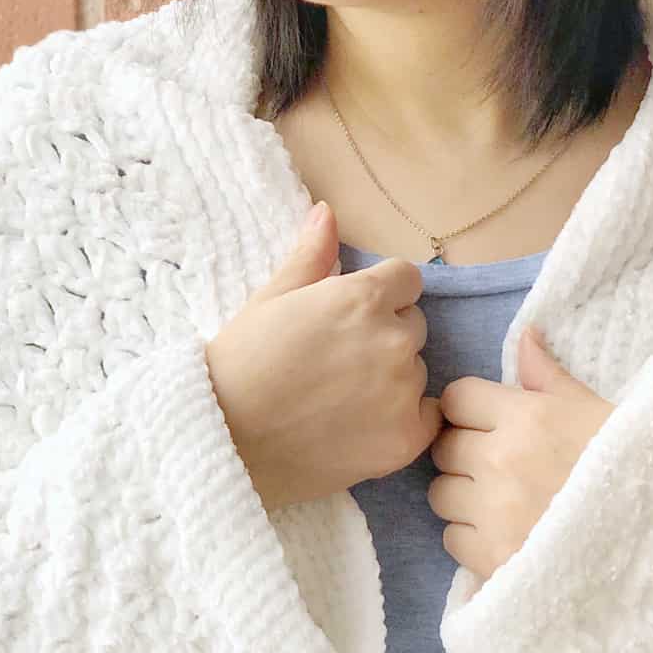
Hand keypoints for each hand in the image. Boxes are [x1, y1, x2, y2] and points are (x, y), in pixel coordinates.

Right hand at [208, 201, 443, 513]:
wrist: (225, 441)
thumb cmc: (241, 366)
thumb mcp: (270, 300)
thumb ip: (310, 256)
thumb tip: (327, 211)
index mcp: (363, 297)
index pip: (406, 280)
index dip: (381, 296)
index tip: (351, 319)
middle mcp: (393, 339)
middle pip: (413, 327)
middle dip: (385, 337)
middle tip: (339, 363)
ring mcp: (404, 390)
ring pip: (416, 373)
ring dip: (393, 380)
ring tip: (341, 400)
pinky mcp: (407, 437)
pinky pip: (427, 417)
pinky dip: (404, 420)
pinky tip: (364, 426)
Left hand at [427, 323, 615, 580]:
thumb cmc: (631, 467)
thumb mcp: (596, 411)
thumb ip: (549, 377)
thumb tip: (525, 336)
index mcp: (526, 417)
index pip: (457, 398)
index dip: (470, 409)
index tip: (489, 422)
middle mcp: (500, 460)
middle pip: (444, 447)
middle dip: (466, 453)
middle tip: (501, 465)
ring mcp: (493, 511)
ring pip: (441, 495)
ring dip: (465, 497)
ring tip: (503, 503)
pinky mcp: (491, 557)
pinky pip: (453, 539)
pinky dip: (473, 538)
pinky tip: (507, 535)